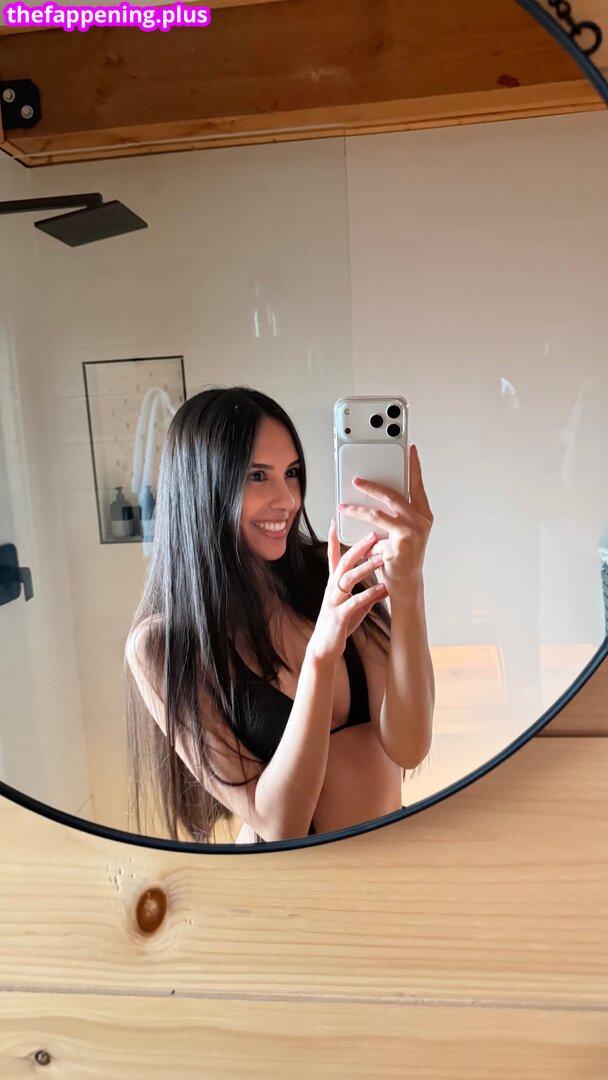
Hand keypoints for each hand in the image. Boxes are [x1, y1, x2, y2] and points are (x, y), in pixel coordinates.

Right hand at [307, 522, 387, 663]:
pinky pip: (353, 602)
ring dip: (365, 567)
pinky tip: (381, 589)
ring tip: (380, 558)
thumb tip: (385, 585)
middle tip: (372, 533)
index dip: (334, 539)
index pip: (333, 556)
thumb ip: (368, 594)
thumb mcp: (355, 606)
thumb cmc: (339, 624)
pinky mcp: (338, 616)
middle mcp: (332, 589)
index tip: (335, 520)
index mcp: (334, 584)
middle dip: (358, 547)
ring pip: (347, 579)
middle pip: (344, 562)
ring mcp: (333, 602)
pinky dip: (368, 595)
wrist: (324, 648)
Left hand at [337, 444, 432, 593]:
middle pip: (394, 493)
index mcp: (422, 514)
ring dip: (357, 507)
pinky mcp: (403, 540)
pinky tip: (347, 518)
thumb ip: (390, 514)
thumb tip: (370, 495)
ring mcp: (414, 529)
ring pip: (380, 510)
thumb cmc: (398, 558)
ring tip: (343, 505)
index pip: (417, 485)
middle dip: (372, 485)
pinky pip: (374, 526)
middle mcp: (421, 519)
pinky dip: (359, 521)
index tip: (410, 449)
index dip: (414, 466)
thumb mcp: (397, 532)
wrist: (403, 584)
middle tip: (356, 480)